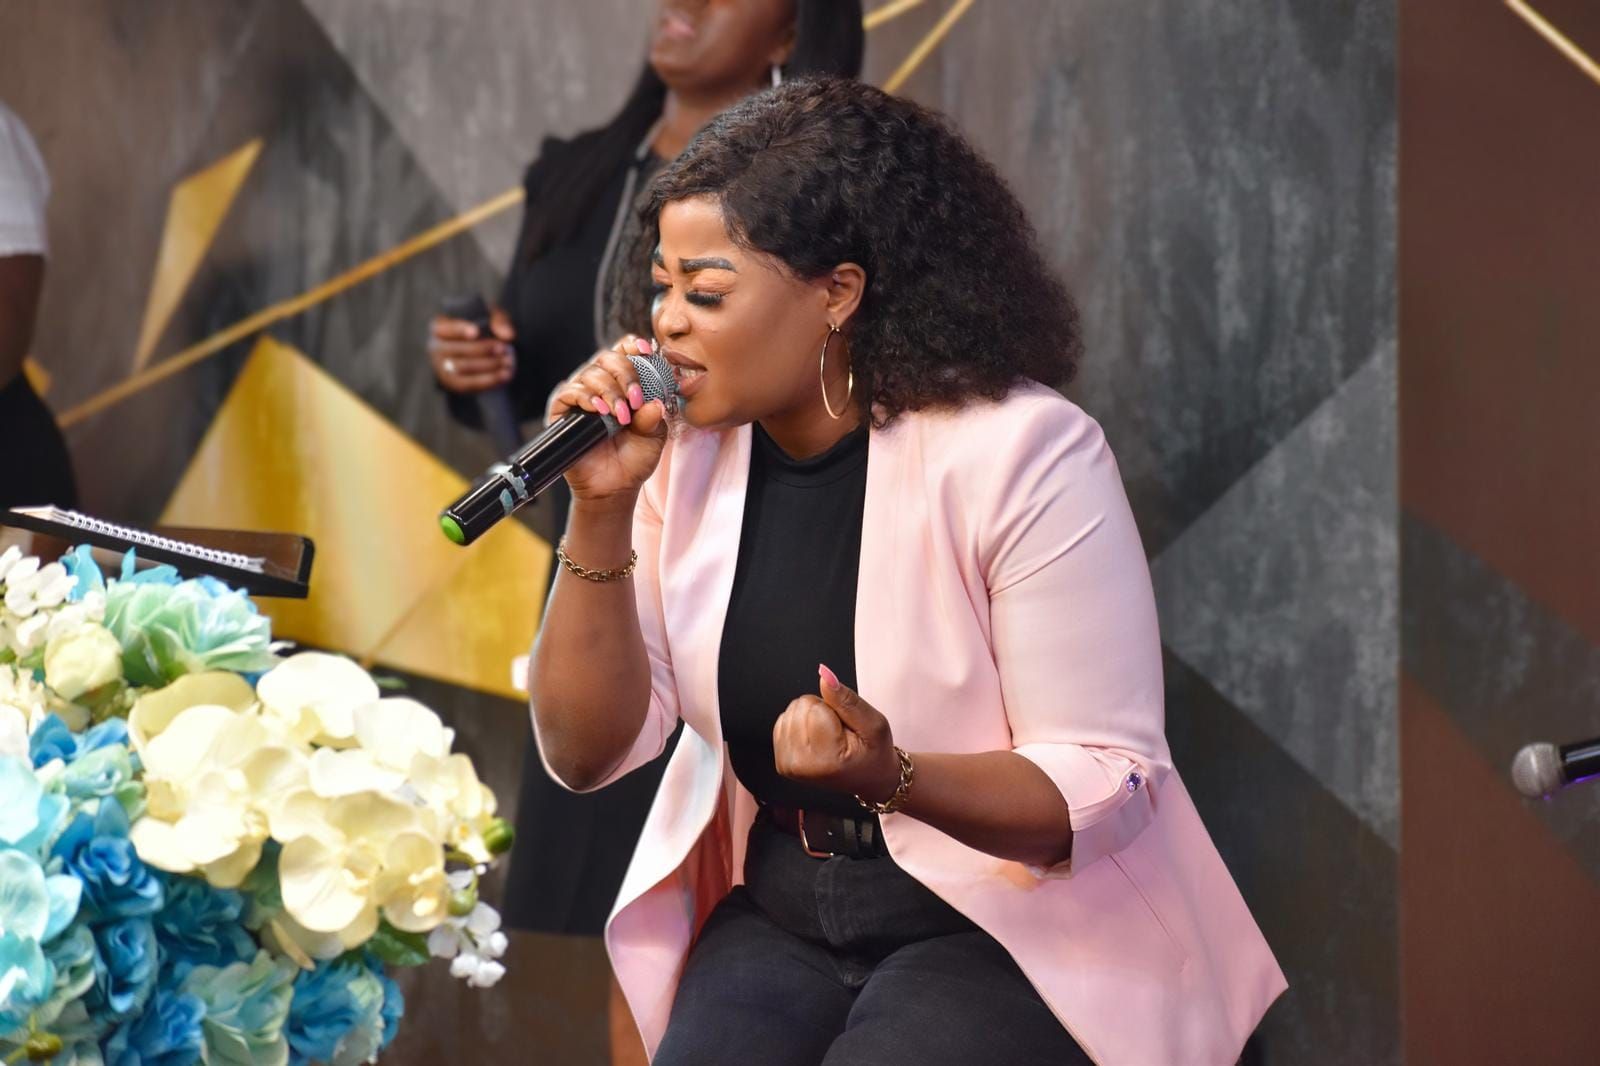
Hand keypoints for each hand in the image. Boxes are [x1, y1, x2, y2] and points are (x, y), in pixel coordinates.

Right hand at [429, 307, 514, 392]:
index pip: (445, 328)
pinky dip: (489, 380)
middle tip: (503, 348)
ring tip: (508, 361)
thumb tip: (508, 335)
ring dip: (488, 365)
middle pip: (456, 349)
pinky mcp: (453, 383)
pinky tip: (505, 375)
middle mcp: (436, 348)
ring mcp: (442, 368)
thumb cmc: (482, 327)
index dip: (460, 330)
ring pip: (463, 368)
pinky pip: (470, 384)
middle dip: (481, 349)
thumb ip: (499, 320)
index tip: (476, 331)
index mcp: (439, 327)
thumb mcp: (490, 317)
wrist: (479, 352)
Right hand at [549, 335, 669, 504]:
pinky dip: (587, 397)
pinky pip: (569, 391)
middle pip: (607, 357)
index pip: (623, 352)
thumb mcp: (653, 436)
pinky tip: (600, 410)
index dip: (632, 346)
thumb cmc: (634, 458)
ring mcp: (580, 397)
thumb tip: (654, 403)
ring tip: (621, 415)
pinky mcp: (562, 411)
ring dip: (609, 390)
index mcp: (623, 383)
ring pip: (590, 373)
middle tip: (636, 398)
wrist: (615, 487)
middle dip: (625, 373)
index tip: (645, 350)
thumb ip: (654, 417)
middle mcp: (600, 385)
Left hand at [773, 664, 899, 802]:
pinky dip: (800, 725)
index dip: (833, 708)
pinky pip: (784, 722)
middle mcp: (800, 765)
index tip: (846, 728)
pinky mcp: (782, 762)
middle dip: (820, 712)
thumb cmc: (874, 753)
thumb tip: (824, 675)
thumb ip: (847, 699)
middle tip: (838, 734)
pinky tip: (816, 740)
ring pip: (790, 712)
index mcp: (824, 759)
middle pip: (799, 707)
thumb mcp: (874, 724)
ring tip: (829, 738)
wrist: (868, 778)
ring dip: (810, 719)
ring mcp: (788, 765)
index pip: (813, 706)